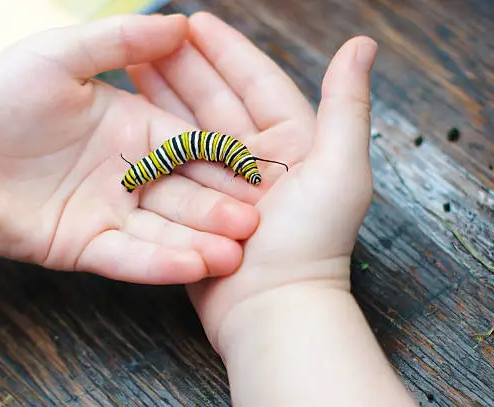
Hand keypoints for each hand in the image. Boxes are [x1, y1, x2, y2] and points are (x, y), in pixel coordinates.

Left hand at [0, 14, 258, 283]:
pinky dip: (159, 264)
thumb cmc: (0, 94)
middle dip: (220, 210)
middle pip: (188, 195)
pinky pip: (128, 257)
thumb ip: (120, 42)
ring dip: (199, 244)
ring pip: (165, 232)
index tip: (257, 175)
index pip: (195, 150)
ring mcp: (112, 214)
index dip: (225, 162)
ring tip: (232, 254)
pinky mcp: (86, 246)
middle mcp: (134, 176)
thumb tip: (181, 23)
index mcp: (140, 132)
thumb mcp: (62, 56)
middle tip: (253, 223)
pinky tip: (192, 266)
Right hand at [127, 12, 374, 345]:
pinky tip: (131, 118)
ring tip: (131, 64)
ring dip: (165, 97)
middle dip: (187, 67)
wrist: (275, 311)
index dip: (227, 51)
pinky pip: (176, 166)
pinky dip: (155, 140)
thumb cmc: (312, 244)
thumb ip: (348, 105)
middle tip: (152, 35)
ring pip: (192, 129)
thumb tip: (363, 45)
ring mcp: (228, 185)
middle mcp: (262, 161)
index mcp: (296, 143)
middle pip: (218, 101)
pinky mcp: (200, 210)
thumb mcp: (340, 169)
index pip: (258, 83)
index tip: (196, 21)